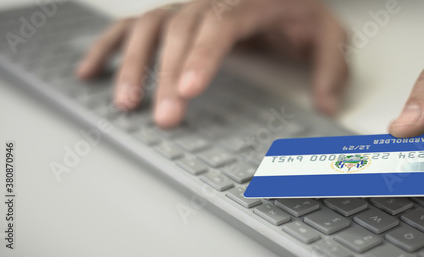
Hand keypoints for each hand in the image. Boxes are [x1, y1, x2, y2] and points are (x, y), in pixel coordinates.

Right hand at [76, 0, 346, 127]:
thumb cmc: (300, 12)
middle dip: (166, 75)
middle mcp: (212, 0)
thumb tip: (328, 106)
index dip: (200, 56)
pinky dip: (110, 46)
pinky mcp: (174, 17)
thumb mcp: (327, 34)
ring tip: (125, 102)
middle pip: (180, 30)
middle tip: (164, 117)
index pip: (220, 25)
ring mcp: (188, 7)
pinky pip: (134, 26)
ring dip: (134, 64)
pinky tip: (92, 70)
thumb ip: (331, 67)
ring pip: (151, 27)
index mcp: (250, 1)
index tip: (186, 90)